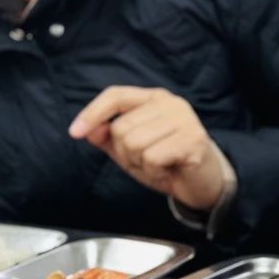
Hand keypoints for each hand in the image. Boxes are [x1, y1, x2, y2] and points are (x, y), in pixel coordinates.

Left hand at [69, 87, 224, 209]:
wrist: (203, 184)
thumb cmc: (166, 163)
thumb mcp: (130, 151)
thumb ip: (108, 138)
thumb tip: (88, 130)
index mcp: (154, 99)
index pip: (116, 95)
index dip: (93, 113)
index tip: (75, 132)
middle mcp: (170, 103)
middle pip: (121, 127)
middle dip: (126, 153)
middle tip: (147, 160)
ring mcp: (184, 120)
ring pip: (134, 143)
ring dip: (140, 164)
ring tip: (159, 165)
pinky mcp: (193, 140)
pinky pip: (152, 158)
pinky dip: (154, 171)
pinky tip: (169, 170)